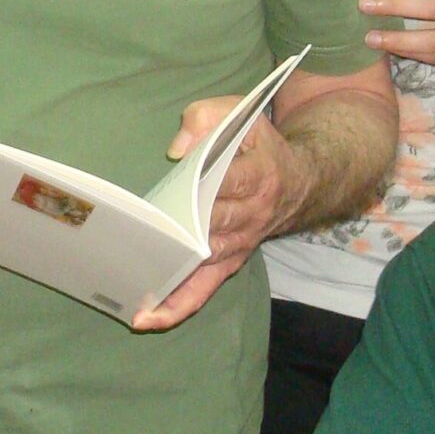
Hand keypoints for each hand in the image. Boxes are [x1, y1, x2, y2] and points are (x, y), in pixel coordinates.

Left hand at [133, 99, 300, 332]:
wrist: (302, 182)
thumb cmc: (260, 145)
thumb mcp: (242, 115)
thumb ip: (208, 117)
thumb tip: (178, 149)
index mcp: (258, 175)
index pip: (228, 182)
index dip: (201, 186)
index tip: (172, 190)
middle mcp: (252, 215)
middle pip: (211, 226)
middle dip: (176, 235)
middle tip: (134, 245)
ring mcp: (241, 243)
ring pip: (205, 264)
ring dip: (171, 278)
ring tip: (132, 297)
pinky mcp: (231, 261)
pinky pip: (206, 288)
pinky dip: (179, 306)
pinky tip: (149, 318)